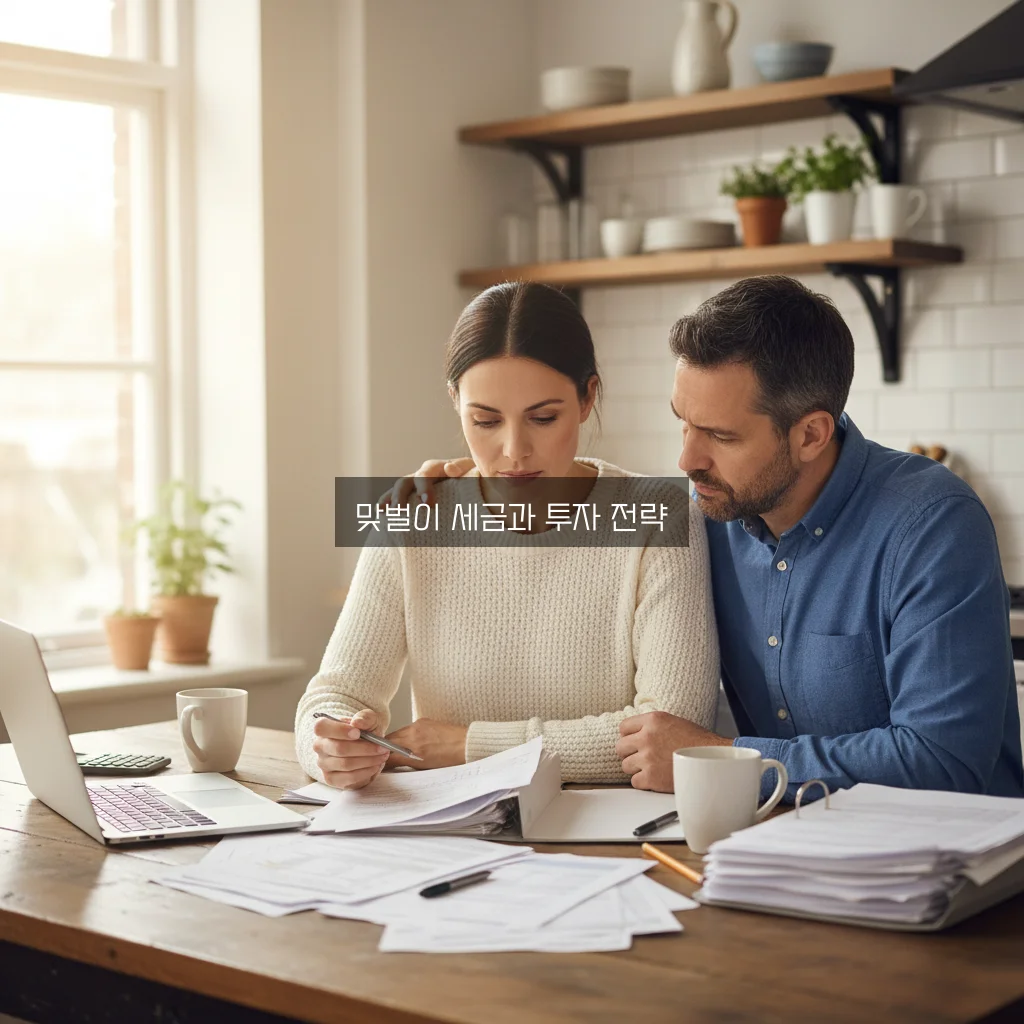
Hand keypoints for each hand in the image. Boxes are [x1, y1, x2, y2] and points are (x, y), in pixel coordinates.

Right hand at [312, 709, 389, 789]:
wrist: (366, 745)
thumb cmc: (364, 731)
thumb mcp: (368, 719)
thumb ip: (365, 717)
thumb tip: (357, 722)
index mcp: (324, 728)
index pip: (321, 727)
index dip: (339, 730)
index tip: (358, 733)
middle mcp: (320, 746)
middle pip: (339, 749)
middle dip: (364, 748)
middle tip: (382, 747)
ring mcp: (324, 764)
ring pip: (346, 764)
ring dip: (368, 760)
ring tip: (382, 755)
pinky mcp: (332, 779)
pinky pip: (349, 778)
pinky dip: (366, 772)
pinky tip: (375, 766)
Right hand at [379, 458, 474, 506]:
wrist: (471, 483)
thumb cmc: (473, 479)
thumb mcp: (471, 472)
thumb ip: (462, 470)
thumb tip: (449, 468)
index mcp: (436, 468)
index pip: (426, 475)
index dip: (424, 488)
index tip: (428, 504)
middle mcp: (421, 474)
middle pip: (406, 481)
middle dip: (402, 496)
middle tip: (401, 511)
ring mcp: (414, 485)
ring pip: (398, 489)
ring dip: (391, 500)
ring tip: (387, 512)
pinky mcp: (410, 495)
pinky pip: (395, 497)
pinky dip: (387, 503)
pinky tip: (381, 513)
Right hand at [384, 718, 467, 770]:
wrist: (467, 745)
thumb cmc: (451, 759)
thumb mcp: (424, 767)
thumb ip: (405, 763)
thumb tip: (391, 763)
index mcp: (413, 748)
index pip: (388, 754)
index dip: (381, 760)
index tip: (379, 765)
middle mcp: (414, 734)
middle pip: (389, 741)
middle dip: (384, 750)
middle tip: (382, 758)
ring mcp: (418, 725)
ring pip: (397, 733)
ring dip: (393, 741)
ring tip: (395, 751)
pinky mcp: (424, 720)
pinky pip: (407, 728)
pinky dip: (404, 735)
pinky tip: (409, 742)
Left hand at [615, 712, 729, 791]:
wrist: (713, 761)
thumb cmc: (697, 742)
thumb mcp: (673, 722)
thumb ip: (652, 726)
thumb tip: (634, 733)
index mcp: (653, 720)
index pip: (623, 727)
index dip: (628, 736)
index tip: (634, 742)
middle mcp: (647, 737)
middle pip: (620, 747)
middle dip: (629, 753)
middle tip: (640, 757)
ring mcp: (648, 758)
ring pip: (625, 765)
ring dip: (636, 768)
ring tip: (651, 768)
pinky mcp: (651, 777)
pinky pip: (634, 781)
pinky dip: (643, 782)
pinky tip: (655, 778)